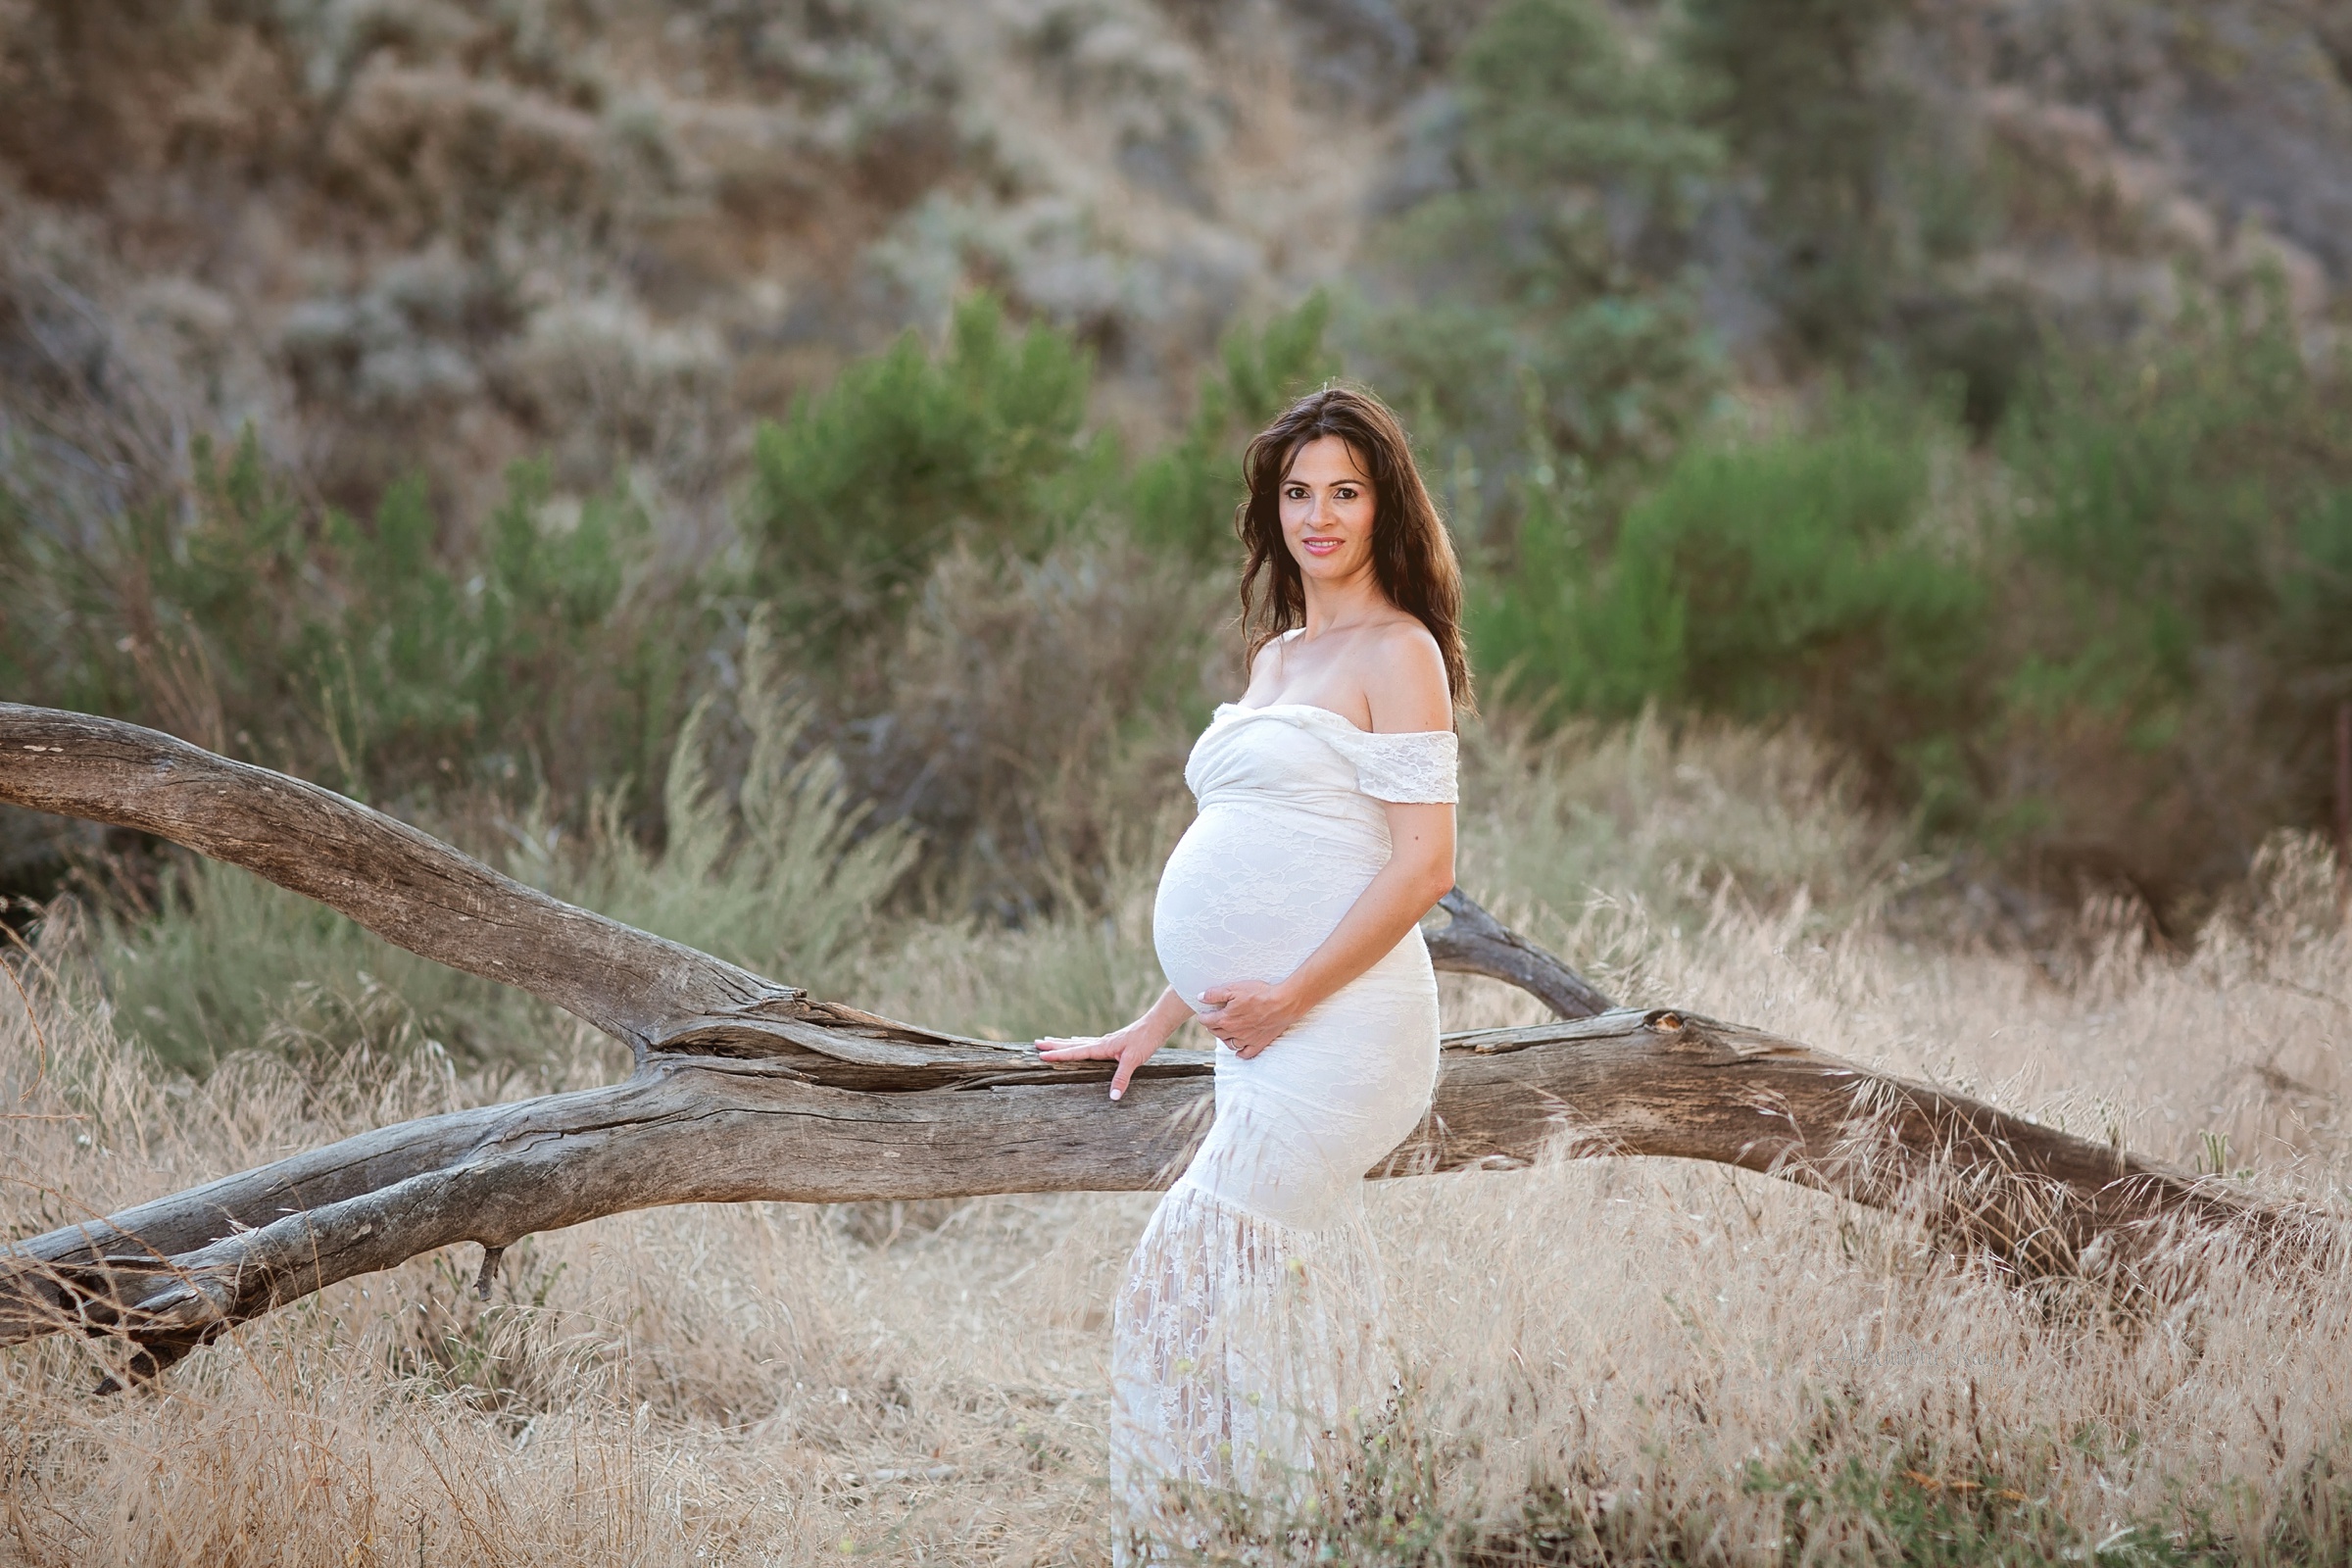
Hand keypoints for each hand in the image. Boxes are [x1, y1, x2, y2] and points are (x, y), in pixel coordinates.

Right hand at [1036, 1018, 1167, 1100]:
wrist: (1156, 1025)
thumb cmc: (1145, 1041)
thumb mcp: (1134, 1060)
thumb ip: (1122, 1078)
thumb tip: (1113, 1097)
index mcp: (1101, 1047)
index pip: (1075, 1052)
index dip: (1059, 1055)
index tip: (1042, 1055)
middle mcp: (1100, 1043)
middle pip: (1072, 1044)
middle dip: (1054, 1045)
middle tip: (1036, 1043)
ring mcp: (1105, 1041)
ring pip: (1078, 1042)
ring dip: (1063, 1042)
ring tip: (1049, 1040)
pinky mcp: (1111, 1041)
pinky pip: (1088, 1042)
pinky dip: (1078, 1042)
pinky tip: (1077, 1040)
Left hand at [1197, 980, 1302, 1059]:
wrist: (1282, 1003)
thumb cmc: (1259, 994)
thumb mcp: (1234, 988)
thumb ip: (1214, 994)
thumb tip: (1200, 998)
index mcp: (1225, 1019)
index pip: (1207, 1021)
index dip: (1203, 1016)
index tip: (1203, 1013)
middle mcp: (1233, 1032)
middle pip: (1216, 1032)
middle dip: (1211, 1026)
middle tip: (1212, 1020)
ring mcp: (1246, 1039)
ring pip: (1229, 1043)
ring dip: (1224, 1038)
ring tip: (1224, 1032)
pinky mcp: (1259, 1043)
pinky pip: (1246, 1053)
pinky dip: (1240, 1053)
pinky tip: (1238, 1052)